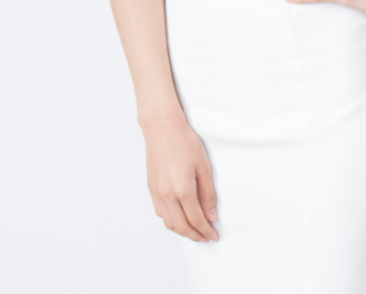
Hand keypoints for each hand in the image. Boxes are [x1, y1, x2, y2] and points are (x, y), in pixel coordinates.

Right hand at [142, 112, 218, 241]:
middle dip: (195, 236)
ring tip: (195, 230)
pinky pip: (160, 213)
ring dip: (182, 230)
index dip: (206, 231)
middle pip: (181, 227)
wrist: (162, 128)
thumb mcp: (204, 166)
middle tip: (206, 237)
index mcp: (182, 189)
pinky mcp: (151, 188)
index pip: (196, 220)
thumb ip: (208, 193)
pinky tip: (180, 217)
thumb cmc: (184, 142)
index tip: (214, 236)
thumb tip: (211, 215)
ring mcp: (157, 193)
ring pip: (169, 223)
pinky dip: (171, 220)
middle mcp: (167, 195)